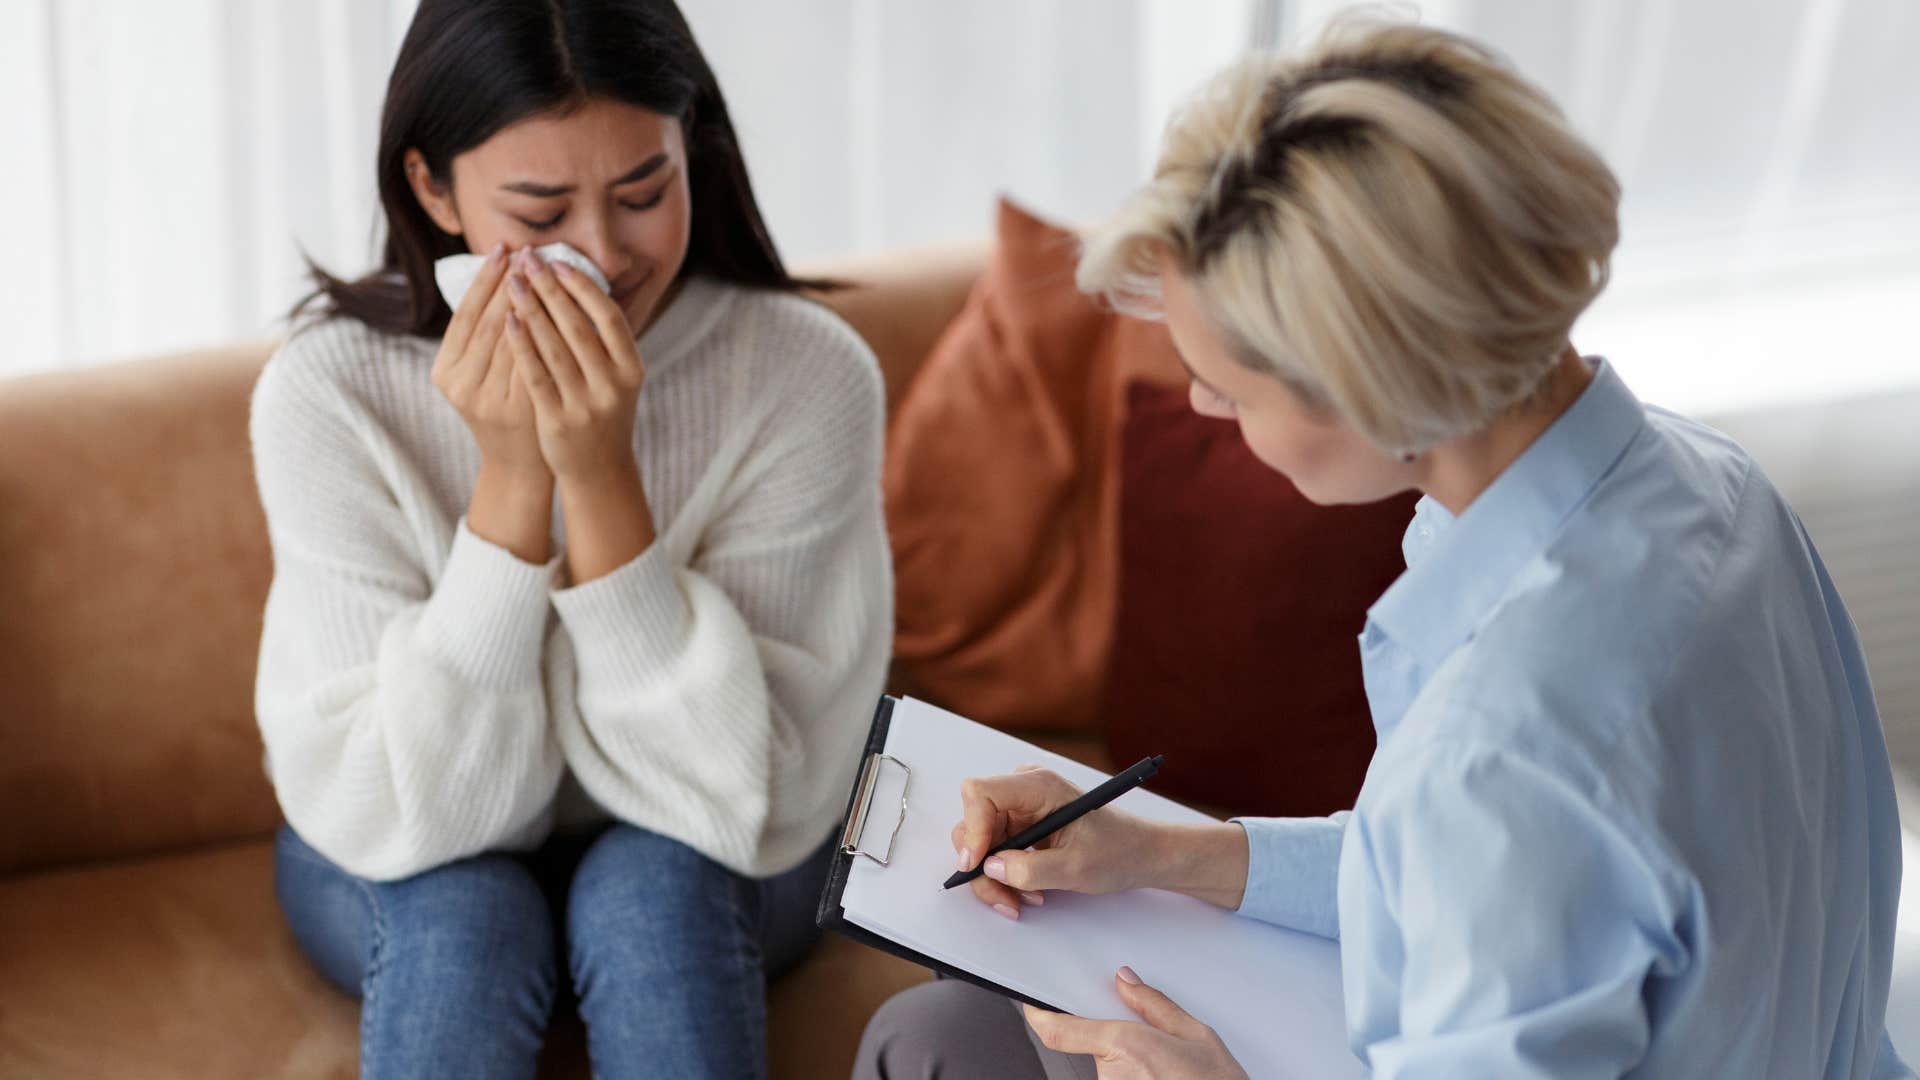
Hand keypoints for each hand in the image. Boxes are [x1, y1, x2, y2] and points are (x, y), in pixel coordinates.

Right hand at [430, 242, 546, 473]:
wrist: (521, 464)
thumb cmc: (507, 408)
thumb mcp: (484, 375)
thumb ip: (489, 335)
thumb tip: (507, 274)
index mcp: (446, 372)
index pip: (466, 314)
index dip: (484, 279)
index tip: (502, 247)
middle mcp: (461, 386)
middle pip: (490, 323)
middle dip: (512, 283)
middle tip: (530, 250)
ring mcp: (488, 400)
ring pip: (513, 341)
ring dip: (533, 302)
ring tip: (548, 269)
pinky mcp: (518, 410)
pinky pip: (535, 362)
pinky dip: (547, 334)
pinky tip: (564, 308)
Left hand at [502, 248, 645, 480]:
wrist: (599, 470)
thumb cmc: (602, 413)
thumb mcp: (617, 378)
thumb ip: (604, 341)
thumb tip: (579, 283)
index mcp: (632, 369)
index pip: (609, 317)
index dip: (583, 287)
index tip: (559, 262)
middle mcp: (614, 385)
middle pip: (579, 327)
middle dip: (550, 288)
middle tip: (529, 259)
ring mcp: (587, 404)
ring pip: (554, 347)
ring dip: (531, 308)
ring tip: (512, 281)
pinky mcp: (559, 420)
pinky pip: (536, 375)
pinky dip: (521, 345)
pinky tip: (507, 320)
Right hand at [952, 765, 1159, 918]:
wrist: (1139, 853)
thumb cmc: (1118, 850)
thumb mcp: (1075, 867)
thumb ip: (1029, 869)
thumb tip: (990, 867)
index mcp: (1040, 785)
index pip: (980, 793)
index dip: (972, 828)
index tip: (977, 864)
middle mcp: (1025, 789)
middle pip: (973, 822)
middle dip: (982, 865)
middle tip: (1004, 896)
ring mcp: (1021, 807)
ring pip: (980, 841)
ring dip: (994, 876)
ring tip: (1024, 897)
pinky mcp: (1021, 824)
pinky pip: (993, 849)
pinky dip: (1003, 875)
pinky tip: (1026, 889)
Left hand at [1024, 969, 1248, 1079]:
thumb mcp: (1197, 1035)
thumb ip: (1156, 1005)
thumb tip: (1127, 981)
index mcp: (1125, 1047)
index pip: (1060, 1030)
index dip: (1039, 1014)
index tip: (1031, 1003)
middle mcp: (1112, 1075)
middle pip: (1092, 1045)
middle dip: (1112, 1036)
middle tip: (1148, 1039)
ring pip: (1108, 1066)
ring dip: (1126, 1060)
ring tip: (1165, 1065)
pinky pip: (1118, 1078)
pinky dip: (1134, 1073)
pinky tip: (1161, 1074)